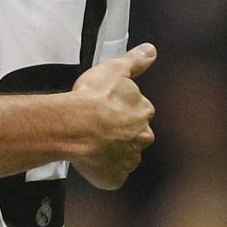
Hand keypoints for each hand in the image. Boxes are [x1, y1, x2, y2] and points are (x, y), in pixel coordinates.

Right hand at [69, 42, 157, 189]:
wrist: (75, 126)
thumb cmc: (92, 97)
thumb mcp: (114, 69)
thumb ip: (135, 61)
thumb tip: (151, 50)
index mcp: (143, 112)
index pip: (140, 110)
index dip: (123, 109)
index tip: (108, 107)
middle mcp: (141, 136)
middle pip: (135, 135)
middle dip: (121, 132)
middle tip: (99, 126)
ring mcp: (128, 158)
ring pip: (124, 155)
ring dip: (112, 151)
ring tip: (91, 143)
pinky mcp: (113, 176)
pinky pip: (111, 176)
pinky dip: (103, 171)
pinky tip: (89, 161)